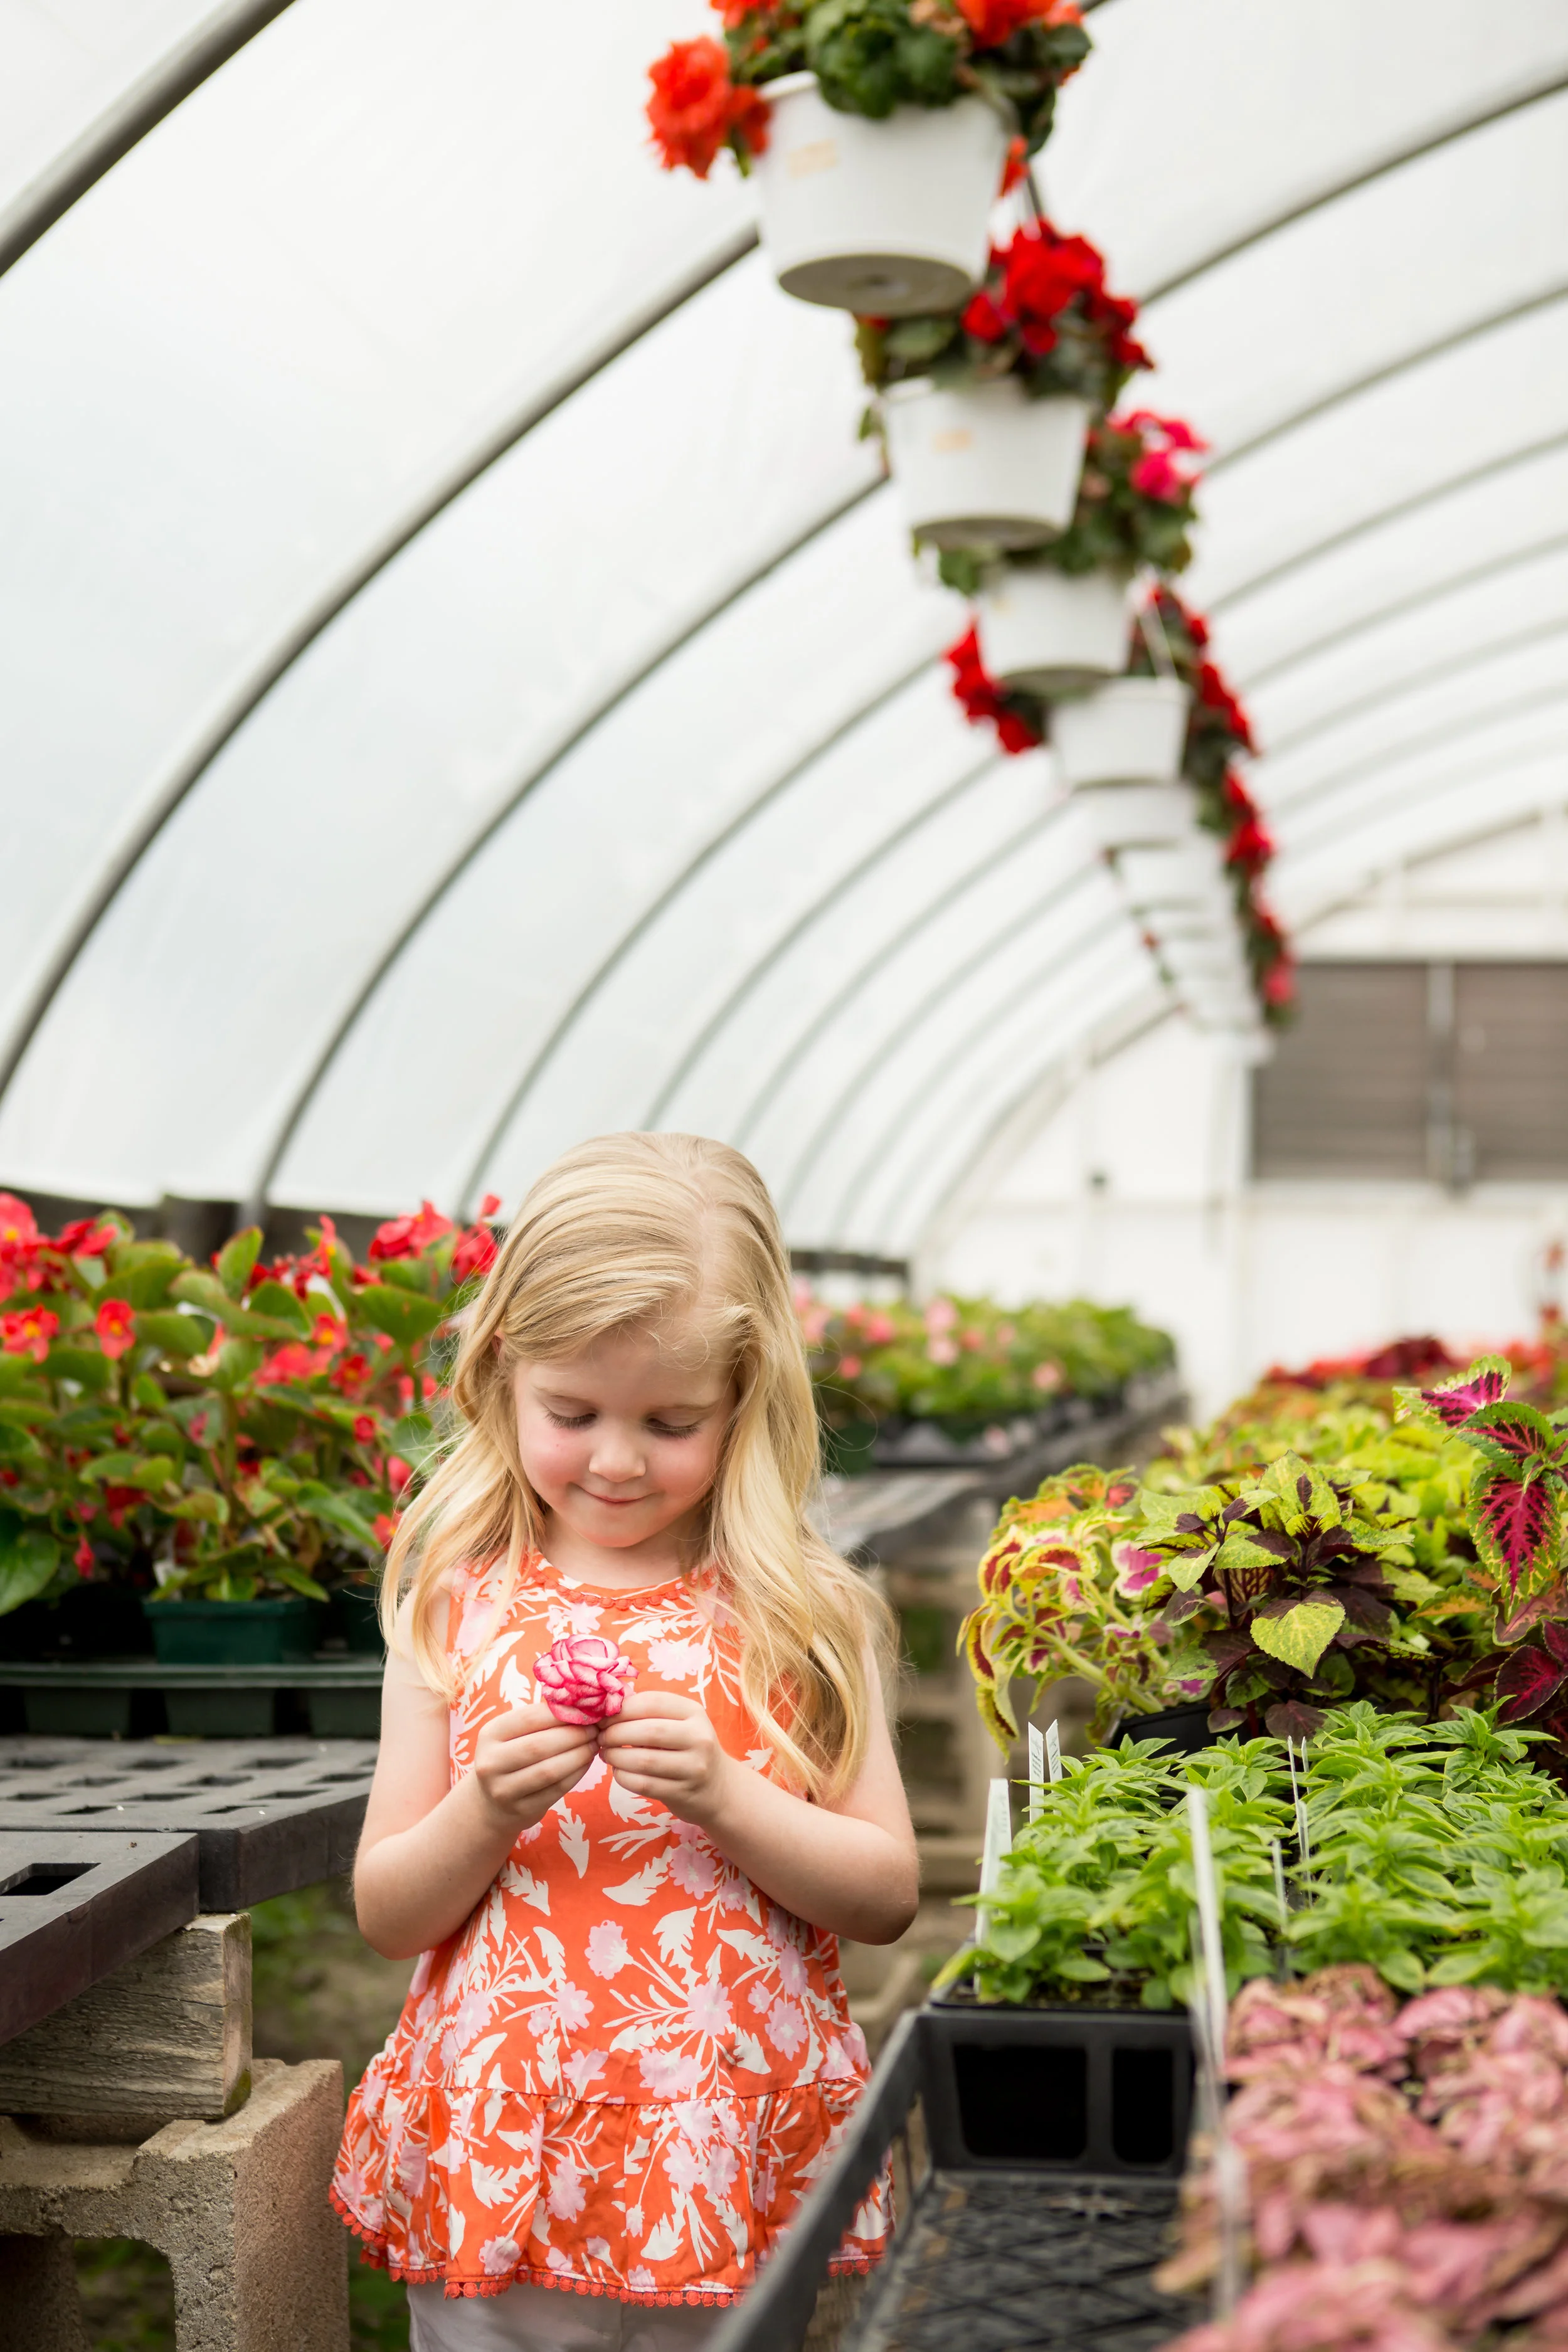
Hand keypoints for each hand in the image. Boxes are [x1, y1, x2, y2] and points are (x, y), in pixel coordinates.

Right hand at [470, 1700, 597, 1831]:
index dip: (561, 1714)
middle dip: (574, 1735)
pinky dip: (576, 1774)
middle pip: (540, 1745)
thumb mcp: (513, 1735)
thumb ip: (540, 1720)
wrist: (492, 1804)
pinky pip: (556, 1790)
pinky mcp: (521, 1810)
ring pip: (549, 1770)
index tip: (585, 1710)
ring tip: (593, 1745)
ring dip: (578, 1756)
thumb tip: (581, 1705)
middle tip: (595, 1729)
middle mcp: (491, 1762)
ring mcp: (503, 1790)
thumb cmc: (510, 1757)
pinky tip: (586, 1763)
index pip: (529, 1718)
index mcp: (490, 1734)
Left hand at [599, 1691, 733, 1826]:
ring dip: (616, 1756)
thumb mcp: (679, 1723)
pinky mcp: (683, 1792)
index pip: (653, 1702)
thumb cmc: (688, 1748)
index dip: (623, 1708)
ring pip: (644, 1760)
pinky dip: (623, 1777)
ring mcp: (694, 1767)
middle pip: (647, 1731)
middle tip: (600, 1737)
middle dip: (615, 1733)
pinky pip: (644, 1784)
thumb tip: (609, 1702)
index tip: (604, 1715)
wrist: (718, 1788)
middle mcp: (699, 1737)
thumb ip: (649, 1712)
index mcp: (694, 1712)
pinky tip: (618, 1772)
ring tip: (605, 1754)